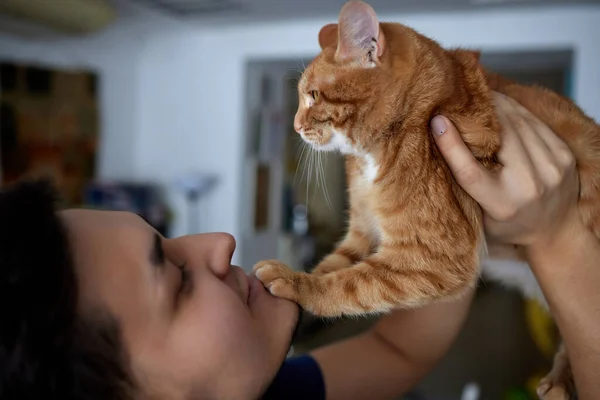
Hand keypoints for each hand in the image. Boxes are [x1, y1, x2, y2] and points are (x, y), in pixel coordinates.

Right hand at [431, 92, 578, 248]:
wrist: (556, 230)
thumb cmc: (507, 222)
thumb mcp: (478, 214)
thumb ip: (461, 185)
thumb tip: (439, 139)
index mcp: (500, 205)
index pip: (470, 171)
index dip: (452, 144)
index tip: (437, 121)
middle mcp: (528, 186)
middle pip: (500, 136)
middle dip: (479, 112)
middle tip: (460, 96)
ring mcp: (551, 170)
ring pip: (520, 122)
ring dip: (499, 104)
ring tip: (481, 94)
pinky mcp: (564, 156)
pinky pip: (535, 123)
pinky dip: (517, 110)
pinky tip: (503, 104)